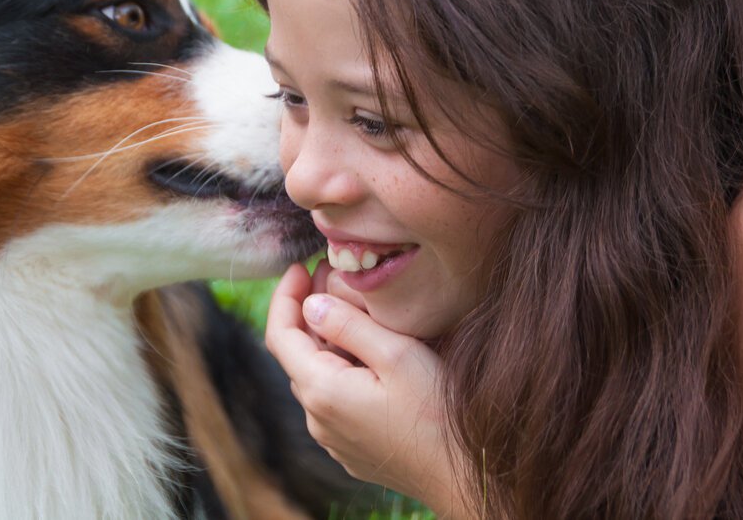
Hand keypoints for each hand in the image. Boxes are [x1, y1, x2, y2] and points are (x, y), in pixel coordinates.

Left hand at [265, 264, 472, 517]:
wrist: (462, 476)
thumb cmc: (436, 415)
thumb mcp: (397, 355)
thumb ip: (350, 325)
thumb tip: (313, 303)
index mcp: (321, 390)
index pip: (280, 334)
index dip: (285, 296)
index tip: (299, 266)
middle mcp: (317, 418)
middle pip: (298, 353)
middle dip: (309, 312)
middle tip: (333, 276)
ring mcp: (333, 436)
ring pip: (318, 375)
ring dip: (327, 340)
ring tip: (354, 308)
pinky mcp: (352, 446)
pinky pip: (334, 397)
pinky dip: (341, 367)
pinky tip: (370, 353)